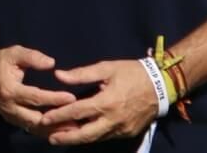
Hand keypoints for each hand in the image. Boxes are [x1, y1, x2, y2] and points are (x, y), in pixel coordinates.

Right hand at [0, 46, 76, 134]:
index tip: (72, 98)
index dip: (55, 98)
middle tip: (76, 120)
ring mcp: (10, 115)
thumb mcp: (15, 53)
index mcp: (10, 90)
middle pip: (36, 119)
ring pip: (34, 127)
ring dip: (53, 129)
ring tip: (72, 129)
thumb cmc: (1, 61)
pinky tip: (59, 131)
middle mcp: (9, 107)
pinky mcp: (12, 119)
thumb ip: (33, 57)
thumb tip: (52, 63)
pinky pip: (30, 128)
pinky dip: (45, 131)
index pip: (36, 98)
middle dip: (57, 121)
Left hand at [37, 58, 158, 144]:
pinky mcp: (128, 133)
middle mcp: (113, 120)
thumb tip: (59, 75)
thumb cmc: (132, 73)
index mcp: (106, 102)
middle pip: (85, 134)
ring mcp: (121, 129)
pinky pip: (106, 137)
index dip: (59, 115)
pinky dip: (92, 136)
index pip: (77, 111)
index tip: (44, 118)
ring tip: (61, 137)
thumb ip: (82, 74)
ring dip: (78, 138)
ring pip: (96, 138)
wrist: (161, 85)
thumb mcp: (106, 68)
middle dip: (66, 137)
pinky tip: (81, 134)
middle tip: (49, 138)